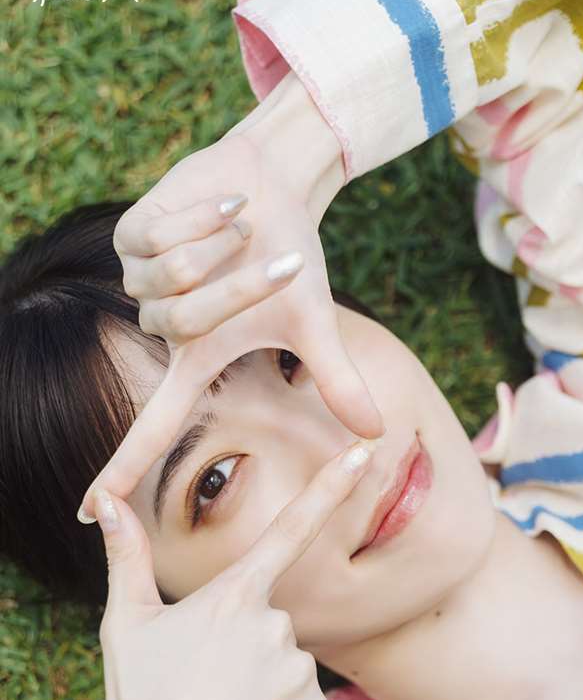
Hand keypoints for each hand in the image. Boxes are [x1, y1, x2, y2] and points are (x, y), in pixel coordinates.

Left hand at [77, 72, 383, 521]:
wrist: (273, 184)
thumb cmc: (291, 253)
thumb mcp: (313, 321)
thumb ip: (336, 379)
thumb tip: (375, 434)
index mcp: (197, 358)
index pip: (154, 426)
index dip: (123, 470)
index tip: (89, 514)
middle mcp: (162, 327)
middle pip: (184, 318)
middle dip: (238, 281)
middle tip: (269, 251)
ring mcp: (141, 281)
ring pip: (171, 274)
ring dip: (222, 243)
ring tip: (243, 223)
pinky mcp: (130, 236)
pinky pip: (161, 233)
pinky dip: (205, 214)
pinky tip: (222, 205)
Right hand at [94, 437, 377, 699]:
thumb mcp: (126, 624)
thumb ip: (124, 556)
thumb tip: (103, 502)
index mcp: (233, 595)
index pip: (290, 527)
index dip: (329, 486)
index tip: (363, 450)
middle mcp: (275, 626)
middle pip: (271, 618)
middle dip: (244, 641)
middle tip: (204, 681)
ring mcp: (299, 673)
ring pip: (288, 660)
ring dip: (262, 678)